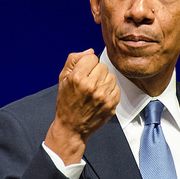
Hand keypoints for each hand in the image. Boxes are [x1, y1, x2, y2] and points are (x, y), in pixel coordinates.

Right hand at [44, 49, 119, 164]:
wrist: (71, 127)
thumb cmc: (66, 102)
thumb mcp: (63, 79)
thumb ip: (74, 60)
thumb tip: (90, 51)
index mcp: (77, 78)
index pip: (91, 57)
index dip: (87, 64)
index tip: (83, 72)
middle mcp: (91, 86)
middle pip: (102, 66)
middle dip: (95, 72)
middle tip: (88, 83)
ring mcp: (103, 96)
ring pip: (111, 76)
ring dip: (104, 81)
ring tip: (94, 90)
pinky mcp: (111, 104)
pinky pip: (116, 88)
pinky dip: (110, 91)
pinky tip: (100, 97)